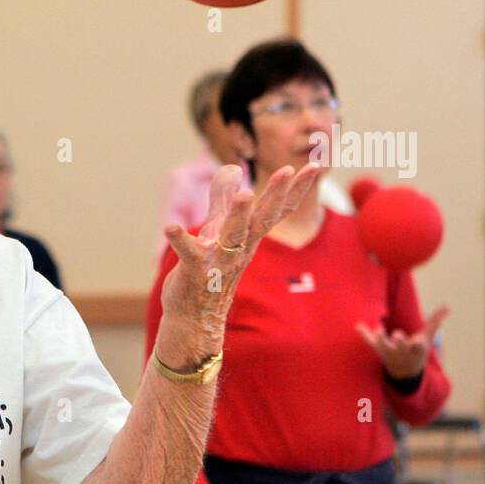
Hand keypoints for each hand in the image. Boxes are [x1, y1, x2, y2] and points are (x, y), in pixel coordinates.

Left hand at [155, 162, 326, 368]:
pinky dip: (180, 239)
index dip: (295, 189)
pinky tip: (170, 226)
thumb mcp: (218, 232)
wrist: (195, 318)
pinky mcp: (195, 272)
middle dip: (275, 195)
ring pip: (233, 235)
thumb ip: (223, 200)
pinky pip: (188, 254)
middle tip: (287, 170)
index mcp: (248, 237)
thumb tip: (232, 168)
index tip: (314, 165)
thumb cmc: (209, 271)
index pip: (276, 211)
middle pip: (262, 219)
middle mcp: (240, 249)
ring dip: (238, 214)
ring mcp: (219, 261)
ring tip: (244, 193)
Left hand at [356, 305, 448, 379]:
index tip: (418, 341)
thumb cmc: (417, 349)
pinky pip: (370, 343)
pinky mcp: (378, 350)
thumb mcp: (428, 337)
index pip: (418, 347)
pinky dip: (364, 335)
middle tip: (397, 335)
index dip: (418, 344)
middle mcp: (402, 352)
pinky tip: (358, 326)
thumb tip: (448, 306)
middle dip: (399, 342)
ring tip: (378, 328)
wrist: (404, 370)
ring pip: (383, 347)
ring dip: (380, 339)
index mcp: (416, 349)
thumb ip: (435, 322)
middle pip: (400, 347)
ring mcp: (389, 351)